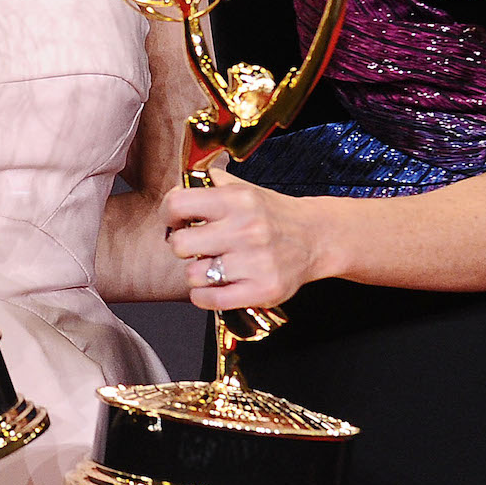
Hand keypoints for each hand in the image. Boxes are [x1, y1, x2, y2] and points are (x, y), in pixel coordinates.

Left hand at [160, 169, 325, 311]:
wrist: (315, 237)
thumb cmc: (271, 214)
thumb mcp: (243, 188)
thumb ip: (209, 184)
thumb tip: (176, 186)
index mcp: (237, 200)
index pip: (178, 204)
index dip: (169, 214)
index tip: (176, 221)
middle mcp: (246, 228)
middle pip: (180, 245)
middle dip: (182, 247)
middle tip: (195, 246)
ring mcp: (256, 261)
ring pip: (194, 275)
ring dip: (197, 273)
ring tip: (213, 265)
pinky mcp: (263, 289)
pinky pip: (211, 299)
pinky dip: (203, 296)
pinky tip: (212, 286)